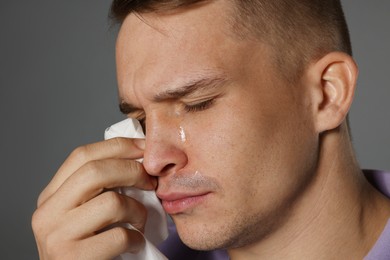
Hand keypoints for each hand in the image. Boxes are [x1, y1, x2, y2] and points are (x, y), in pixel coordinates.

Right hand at [32, 138, 155, 259]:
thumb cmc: (88, 249)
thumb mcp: (83, 214)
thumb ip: (97, 190)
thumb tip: (136, 159)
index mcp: (50, 196)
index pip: (82, 155)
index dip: (117, 146)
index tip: (144, 148)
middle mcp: (47, 213)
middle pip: (95, 171)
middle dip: (132, 170)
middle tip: (151, 182)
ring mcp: (57, 236)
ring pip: (111, 202)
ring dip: (138, 210)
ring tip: (140, 221)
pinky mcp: (73, 258)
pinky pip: (119, 236)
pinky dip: (136, 238)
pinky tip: (135, 243)